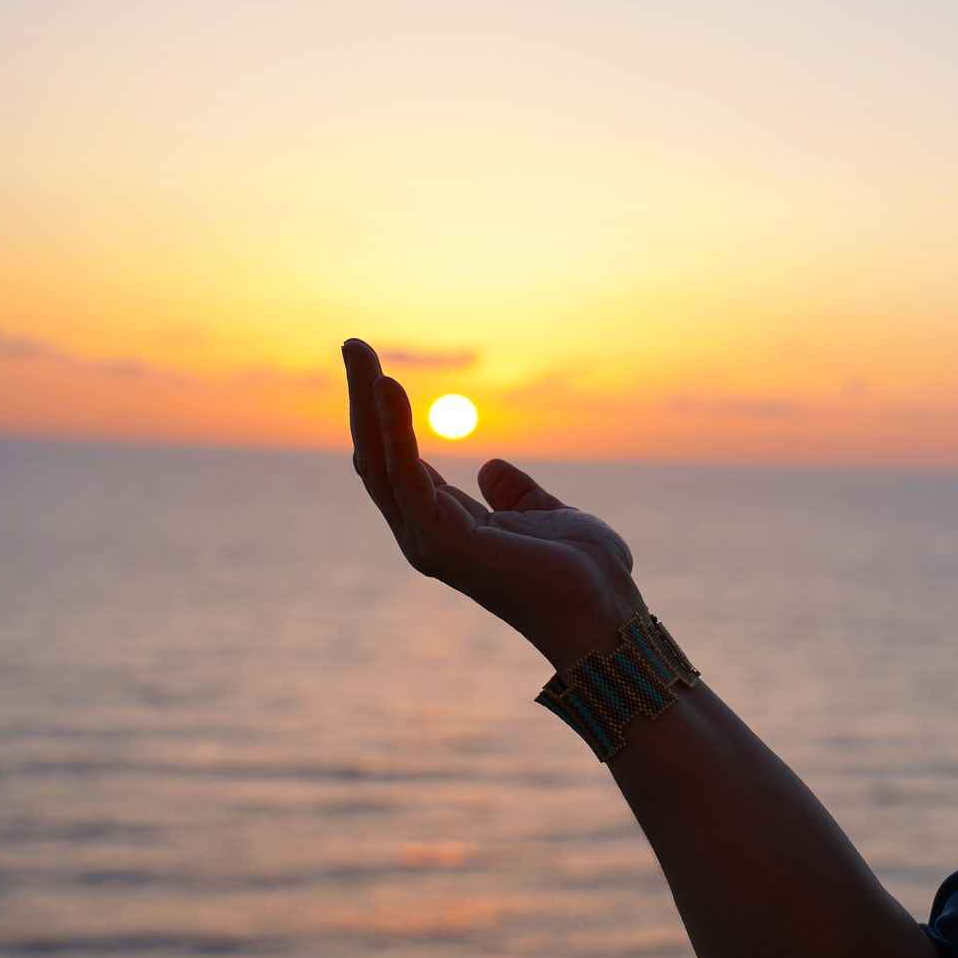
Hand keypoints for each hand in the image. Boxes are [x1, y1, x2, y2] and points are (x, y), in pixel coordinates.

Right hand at [343, 338, 646, 668]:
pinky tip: (389, 389)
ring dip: (368, 405)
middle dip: (362, 400)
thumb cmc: (583, 574)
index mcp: (448, 526)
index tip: (375, 369)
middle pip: (378, 457)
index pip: (399, 463)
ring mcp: (430, 543)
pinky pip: (408, 477)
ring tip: (359, 352)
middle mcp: (427, 535)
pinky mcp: (444, 545)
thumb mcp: (547, 515)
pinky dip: (395, 432)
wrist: (605, 613)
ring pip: (382, 462)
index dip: (385, 417)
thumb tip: (490, 466)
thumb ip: (517, 494)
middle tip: (352, 344)